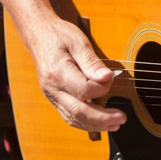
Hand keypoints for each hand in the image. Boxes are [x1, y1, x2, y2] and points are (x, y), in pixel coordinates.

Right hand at [26, 16, 125, 132]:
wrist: (38, 35)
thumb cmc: (59, 35)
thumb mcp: (79, 42)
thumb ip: (92, 62)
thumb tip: (107, 78)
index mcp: (58, 71)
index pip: (84, 90)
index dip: (102, 88)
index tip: (112, 78)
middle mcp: (52, 88)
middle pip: (78, 110)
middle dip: (102, 118)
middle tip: (122, 118)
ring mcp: (51, 95)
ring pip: (73, 118)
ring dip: (95, 124)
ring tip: (115, 124)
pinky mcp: (54, 98)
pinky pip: (69, 116)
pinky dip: (85, 122)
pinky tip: (99, 123)